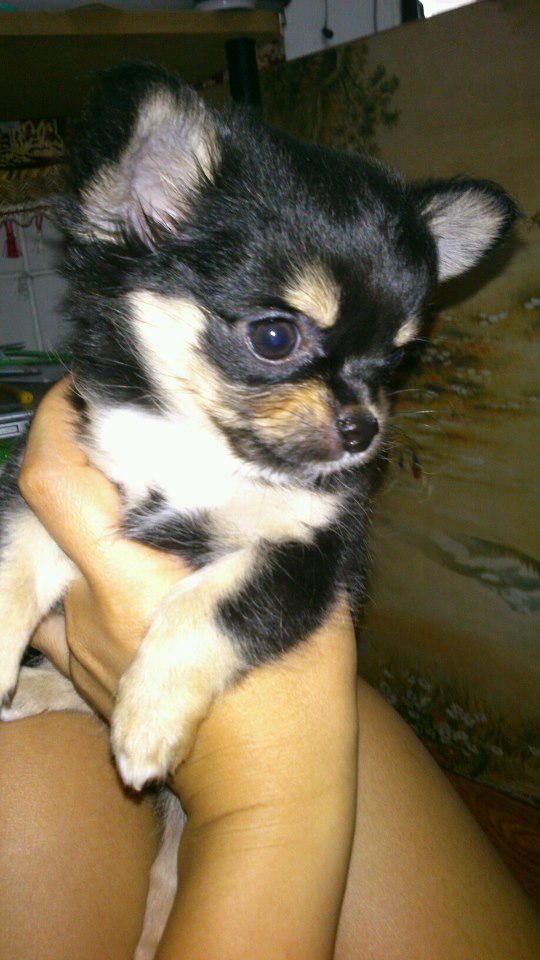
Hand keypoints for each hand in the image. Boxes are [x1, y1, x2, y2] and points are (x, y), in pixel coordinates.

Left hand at [21, 378, 358, 958]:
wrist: (268, 785)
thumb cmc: (292, 686)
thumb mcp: (289, 584)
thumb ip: (266, 515)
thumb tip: (263, 453)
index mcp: (131, 580)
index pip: (53, 483)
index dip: (53, 423)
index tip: (83, 389)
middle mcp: (86, 610)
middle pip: (40, 511)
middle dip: (66, 457)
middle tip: (116, 429)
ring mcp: (77, 645)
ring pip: (50, 556)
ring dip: (80, 515)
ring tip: (136, 493)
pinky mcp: (83, 671)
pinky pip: (60, 602)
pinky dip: (82, 565)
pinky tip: (133, 559)